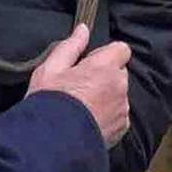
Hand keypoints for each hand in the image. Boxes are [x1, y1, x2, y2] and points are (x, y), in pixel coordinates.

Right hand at [27, 24, 130, 146]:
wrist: (51, 143)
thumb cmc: (48, 101)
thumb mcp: (51, 69)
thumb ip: (71, 46)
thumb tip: (83, 29)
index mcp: (105, 67)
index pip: (121, 49)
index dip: (105, 54)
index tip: (88, 64)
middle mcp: (120, 86)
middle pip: (119, 73)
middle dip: (105, 76)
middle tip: (80, 87)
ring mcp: (123, 108)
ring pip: (119, 94)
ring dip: (107, 96)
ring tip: (81, 107)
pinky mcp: (122, 127)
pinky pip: (119, 114)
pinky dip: (107, 115)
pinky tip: (87, 121)